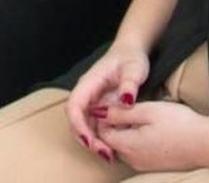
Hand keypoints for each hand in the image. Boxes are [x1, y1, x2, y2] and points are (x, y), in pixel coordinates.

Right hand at [65, 40, 148, 160]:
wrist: (132, 52)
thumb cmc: (131, 58)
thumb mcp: (134, 69)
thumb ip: (130, 84)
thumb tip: (126, 101)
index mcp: (89, 82)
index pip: (74, 106)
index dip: (78, 125)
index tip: (90, 140)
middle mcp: (87, 94)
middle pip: (76, 120)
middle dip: (86, 139)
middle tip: (104, 153)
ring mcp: (92, 102)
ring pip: (84, 126)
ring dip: (93, 142)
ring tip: (109, 155)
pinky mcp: (100, 109)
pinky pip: (95, 126)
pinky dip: (101, 138)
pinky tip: (113, 147)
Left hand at [99, 100, 208, 172]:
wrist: (207, 144)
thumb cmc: (180, 124)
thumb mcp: (148, 111)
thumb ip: (121, 112)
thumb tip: (99, 112)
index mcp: (127, 146)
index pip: (102, 132)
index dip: (105, 115)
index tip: (115, 101)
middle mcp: (132, 160)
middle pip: (112, 141)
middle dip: (114, 124)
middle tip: (129, 106)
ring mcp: (143, 165)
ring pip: (124, 146)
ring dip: (126, 132)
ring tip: (141, 115)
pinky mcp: (154, 165)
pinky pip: (137, 152)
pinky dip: (137, 139)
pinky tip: (151, 128)